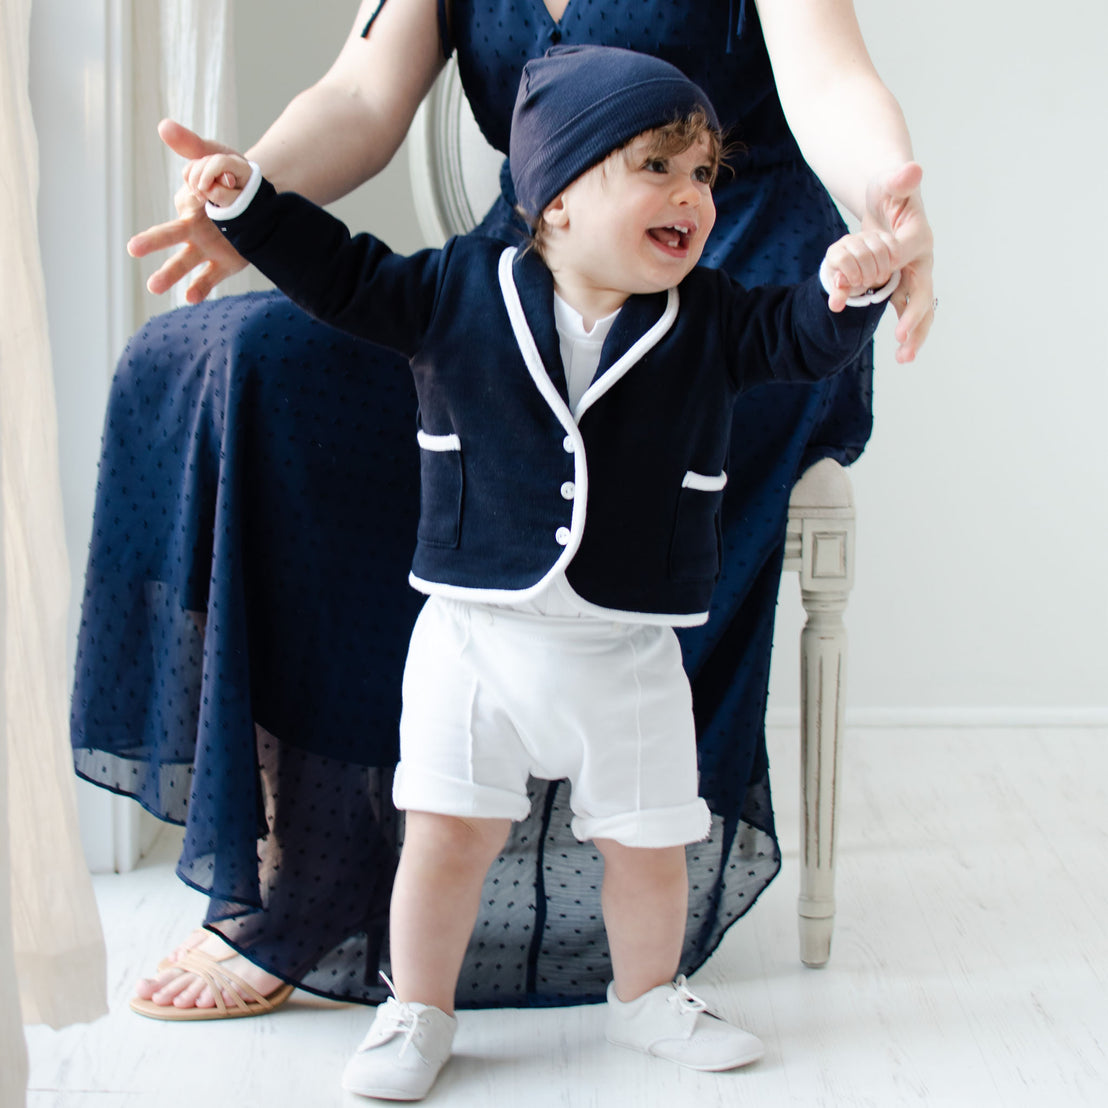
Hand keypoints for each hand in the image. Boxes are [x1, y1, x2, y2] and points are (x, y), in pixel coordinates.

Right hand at [126, 119, 249, 302]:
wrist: (262, 202)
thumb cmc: (233, 176)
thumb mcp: (216, 156)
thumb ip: (192, 146)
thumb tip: (163, 126)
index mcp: (189, 203)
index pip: (187, 199)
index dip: (198, 194)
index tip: (210, 187)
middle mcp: (193, 229)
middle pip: (169, 235)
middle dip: (152, 242)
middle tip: (132, 248)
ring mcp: (208, 248)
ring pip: (184, 262)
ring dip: (169, 274)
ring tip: (153, 287)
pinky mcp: (225, 264)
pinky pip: (210, 277)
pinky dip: (200, 288)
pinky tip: (189, 297)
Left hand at [822, 229, 898, 312]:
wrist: (858, 266)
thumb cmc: (848, 278)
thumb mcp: (842, 288)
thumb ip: (839, 295)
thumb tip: (836, 306)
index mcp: (835, 253)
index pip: (844, 259)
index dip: (853, 273)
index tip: (856, 282)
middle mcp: (849, 240)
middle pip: (863, 255)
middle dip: (869, 274)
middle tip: (869, 282)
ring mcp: (865, 236)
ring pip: (879, 249)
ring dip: (883, 268)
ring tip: (880, 278)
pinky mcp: (880, 235)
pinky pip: (891, 242)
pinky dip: (894, 257)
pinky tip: (892, 267)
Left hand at [861, 161, 933, 363]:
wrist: (889, 201)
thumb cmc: (890, 190)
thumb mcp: (890, 181)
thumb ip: (899, 178)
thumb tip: (912, 169)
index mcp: (918, 237)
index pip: (907, 252)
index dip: (895, 262)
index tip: (883, 274)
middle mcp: (920, 261)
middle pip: (923, 292)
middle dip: (914, 317)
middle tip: (902, 339)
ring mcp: (911, 277)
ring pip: (918, 310)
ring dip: (914, 335)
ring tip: (905, 358)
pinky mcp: (900, 286)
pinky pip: (902, 311)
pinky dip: (903, 330)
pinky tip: (900, 352)